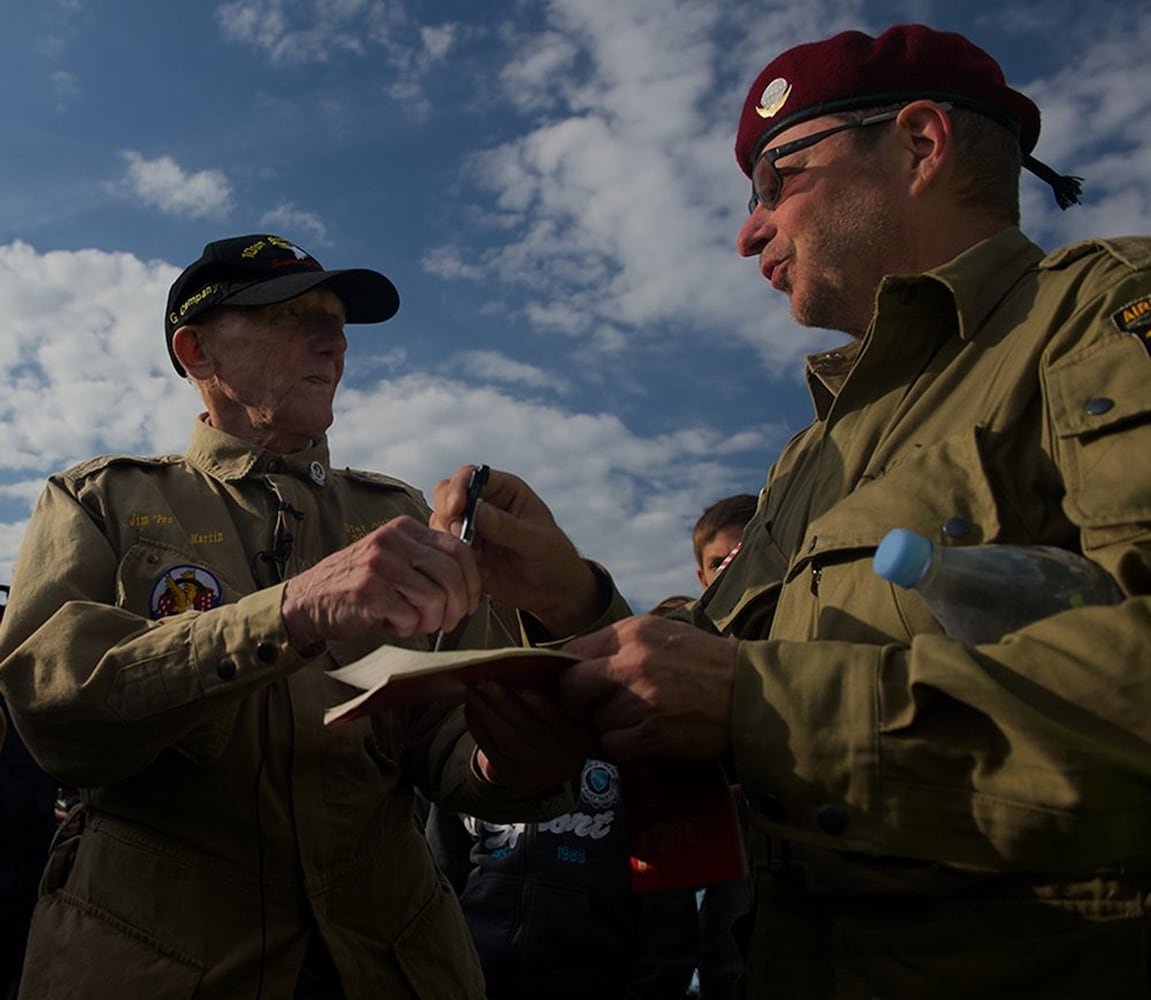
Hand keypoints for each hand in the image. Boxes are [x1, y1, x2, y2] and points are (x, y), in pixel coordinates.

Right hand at [281, 516, 479, 650]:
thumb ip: (426, 562)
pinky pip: (409, 615)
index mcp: (404, 529)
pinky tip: (392, 625)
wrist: (308, 601)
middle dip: (458, 606)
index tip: (470, 603)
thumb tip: (470, 582)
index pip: (458, 549)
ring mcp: (380, 563)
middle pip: (451, 573)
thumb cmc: (358, 585)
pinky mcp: (368, 589)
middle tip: (448, 623)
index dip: (472, 581)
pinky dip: (406, 628)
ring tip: (413, 624)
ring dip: (430, 621)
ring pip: (434, 597)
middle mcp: (393, 540)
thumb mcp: (394, 560)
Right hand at [431, 466, 602, 635]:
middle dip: (446, 510)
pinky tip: (465, 567)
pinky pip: (443, 548)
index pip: (472, 476)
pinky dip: (446, 555)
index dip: (459, 487)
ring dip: (445, 534)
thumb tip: (478, 510)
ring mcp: (471, 528)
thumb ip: (508, 527)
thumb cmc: (554, 559)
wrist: (552, 592)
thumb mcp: (537, 543)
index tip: (457, 507)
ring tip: (467, 553)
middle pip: (447, 494)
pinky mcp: (464, 552)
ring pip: (441, 521)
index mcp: (505, 490)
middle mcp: (483, 505)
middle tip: (455, 531)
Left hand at [467, 683, 598, 793]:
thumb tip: (529, 668)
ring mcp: (538, 774)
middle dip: (505, 704)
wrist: (558, 765)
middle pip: (531, 731)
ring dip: (486, 715)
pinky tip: (471, 711)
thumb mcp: (573, 709)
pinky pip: (492, 753)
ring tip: (473, 693)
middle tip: (488, 682)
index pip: (561, 720)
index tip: (522, 684)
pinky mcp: (515, 780)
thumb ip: (559, 692)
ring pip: (508, 742)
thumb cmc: (564, 723)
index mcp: (583, 738)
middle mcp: (563, 761)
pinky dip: (479, 730)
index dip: (540, 703)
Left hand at [558, 615, 737, 759]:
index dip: (569, 672)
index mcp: (633, 632)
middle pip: (572, 686)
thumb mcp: (663, 635)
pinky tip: (646, 735)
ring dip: (610, 725)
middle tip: (598, 705)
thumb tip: (575, 661)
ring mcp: (641, 697)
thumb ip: (621, 645)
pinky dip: (624, 745)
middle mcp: (632, 661)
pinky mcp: (652, 730)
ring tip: (640, 718)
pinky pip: (613, 745)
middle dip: (579, 700)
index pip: (572, 652)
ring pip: (595, 719)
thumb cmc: (706, 664)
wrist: (751, 694)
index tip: (577, 684)